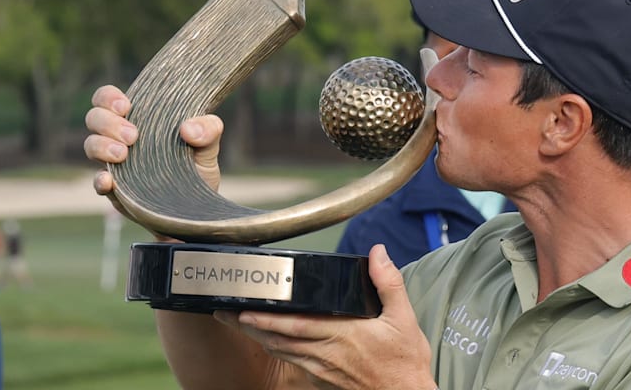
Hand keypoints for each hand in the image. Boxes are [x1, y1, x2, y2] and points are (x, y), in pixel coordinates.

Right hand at [83, 85, 224, 193]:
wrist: (198, 208)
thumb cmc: (198, 168)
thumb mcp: (208, 146)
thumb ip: (208, 129)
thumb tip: (188, 129)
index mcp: (139, 118)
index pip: (107, 98)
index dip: (108, 97)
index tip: (126, 106)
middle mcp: (120, 138)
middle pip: (94, 118)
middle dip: (109, 123)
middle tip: (133, 135)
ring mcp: (115, 164)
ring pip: (91, 146)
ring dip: (102, 146)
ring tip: (123, 154)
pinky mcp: (116, 191)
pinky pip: (98, 182)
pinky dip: (100, 180)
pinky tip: (109, 181)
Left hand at [213, 244, 434, 389]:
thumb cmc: (404, 363)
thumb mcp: (404, 319)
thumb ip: (388, 283)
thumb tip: (378, 252)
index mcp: (343, 335)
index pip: (296, 325)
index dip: (268, 317)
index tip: (246, 307)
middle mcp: (327, 354)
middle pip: (279, 339)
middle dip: (250, 325)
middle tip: (226, 312)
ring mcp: (322, 370)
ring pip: (282, 352)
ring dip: (259, 337)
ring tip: (237, 322)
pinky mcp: (322, 381)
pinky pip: (294, 363)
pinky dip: (278, 350)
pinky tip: (269, 340)